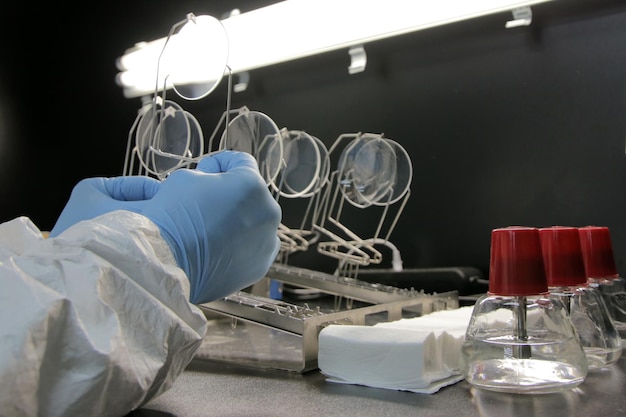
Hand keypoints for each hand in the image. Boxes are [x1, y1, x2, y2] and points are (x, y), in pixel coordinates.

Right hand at [50, 151, 281, 302]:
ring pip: (255, 221)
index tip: (204, 171)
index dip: (220, 163)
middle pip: (252, 194)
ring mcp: (267, 242)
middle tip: (205, 202)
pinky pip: (254, 247)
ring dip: (238, 219)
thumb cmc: (173, 216)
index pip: (242, 162)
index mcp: (252, 185)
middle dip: (230, 193)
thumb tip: (214, 183)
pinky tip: (218, 246)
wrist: (167, 263)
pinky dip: (240, 244)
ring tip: (211, 227)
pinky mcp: (259, 266)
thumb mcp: (186, 178)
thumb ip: (209, 175)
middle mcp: (268, 212)